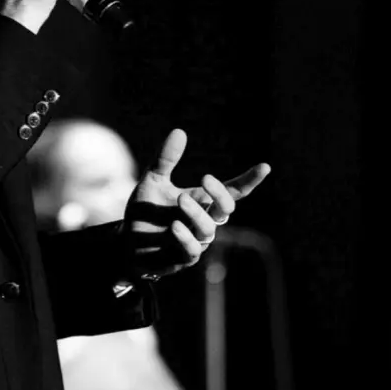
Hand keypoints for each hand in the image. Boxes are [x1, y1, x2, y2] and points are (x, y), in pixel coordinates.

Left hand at [120, 129, 270, 278]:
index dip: (249, 181)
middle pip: (226, 209)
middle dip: (219, 194)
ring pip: (209, 229)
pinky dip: (185, 238)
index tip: (265, 166)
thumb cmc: (146, 212)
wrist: (125, 243)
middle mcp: (204, 220)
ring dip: (196, 214)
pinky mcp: (182, 258)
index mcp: (203, 201)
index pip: (233, 191)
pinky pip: (192, 251)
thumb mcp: (153, 180)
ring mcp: (196, 241)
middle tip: (204, 178)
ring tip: (180, 199)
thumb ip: (166, 159)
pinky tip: (174, 226)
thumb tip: (179, 130)